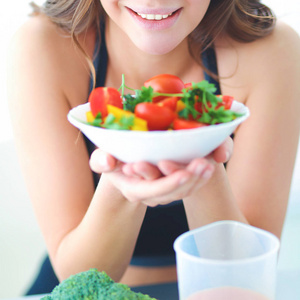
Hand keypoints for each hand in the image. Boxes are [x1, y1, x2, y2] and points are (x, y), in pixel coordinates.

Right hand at [89, 136, 232, 205]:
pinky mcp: (174, 187)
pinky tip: (210, 165)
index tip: (183, 173)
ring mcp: (165, 193)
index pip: (154, 190)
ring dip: (199, 179)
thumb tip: (107, 161)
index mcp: (135, 189)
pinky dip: (201, 178)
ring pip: (186, 191)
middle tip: (204, 164)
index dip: (169, 183)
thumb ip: (100, 161)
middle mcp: (152, 195)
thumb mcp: (102, 160)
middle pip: (175, 192)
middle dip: (191, 180)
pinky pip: (190, 187)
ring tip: (211, 164)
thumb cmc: (112, 163)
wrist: (122, 172)